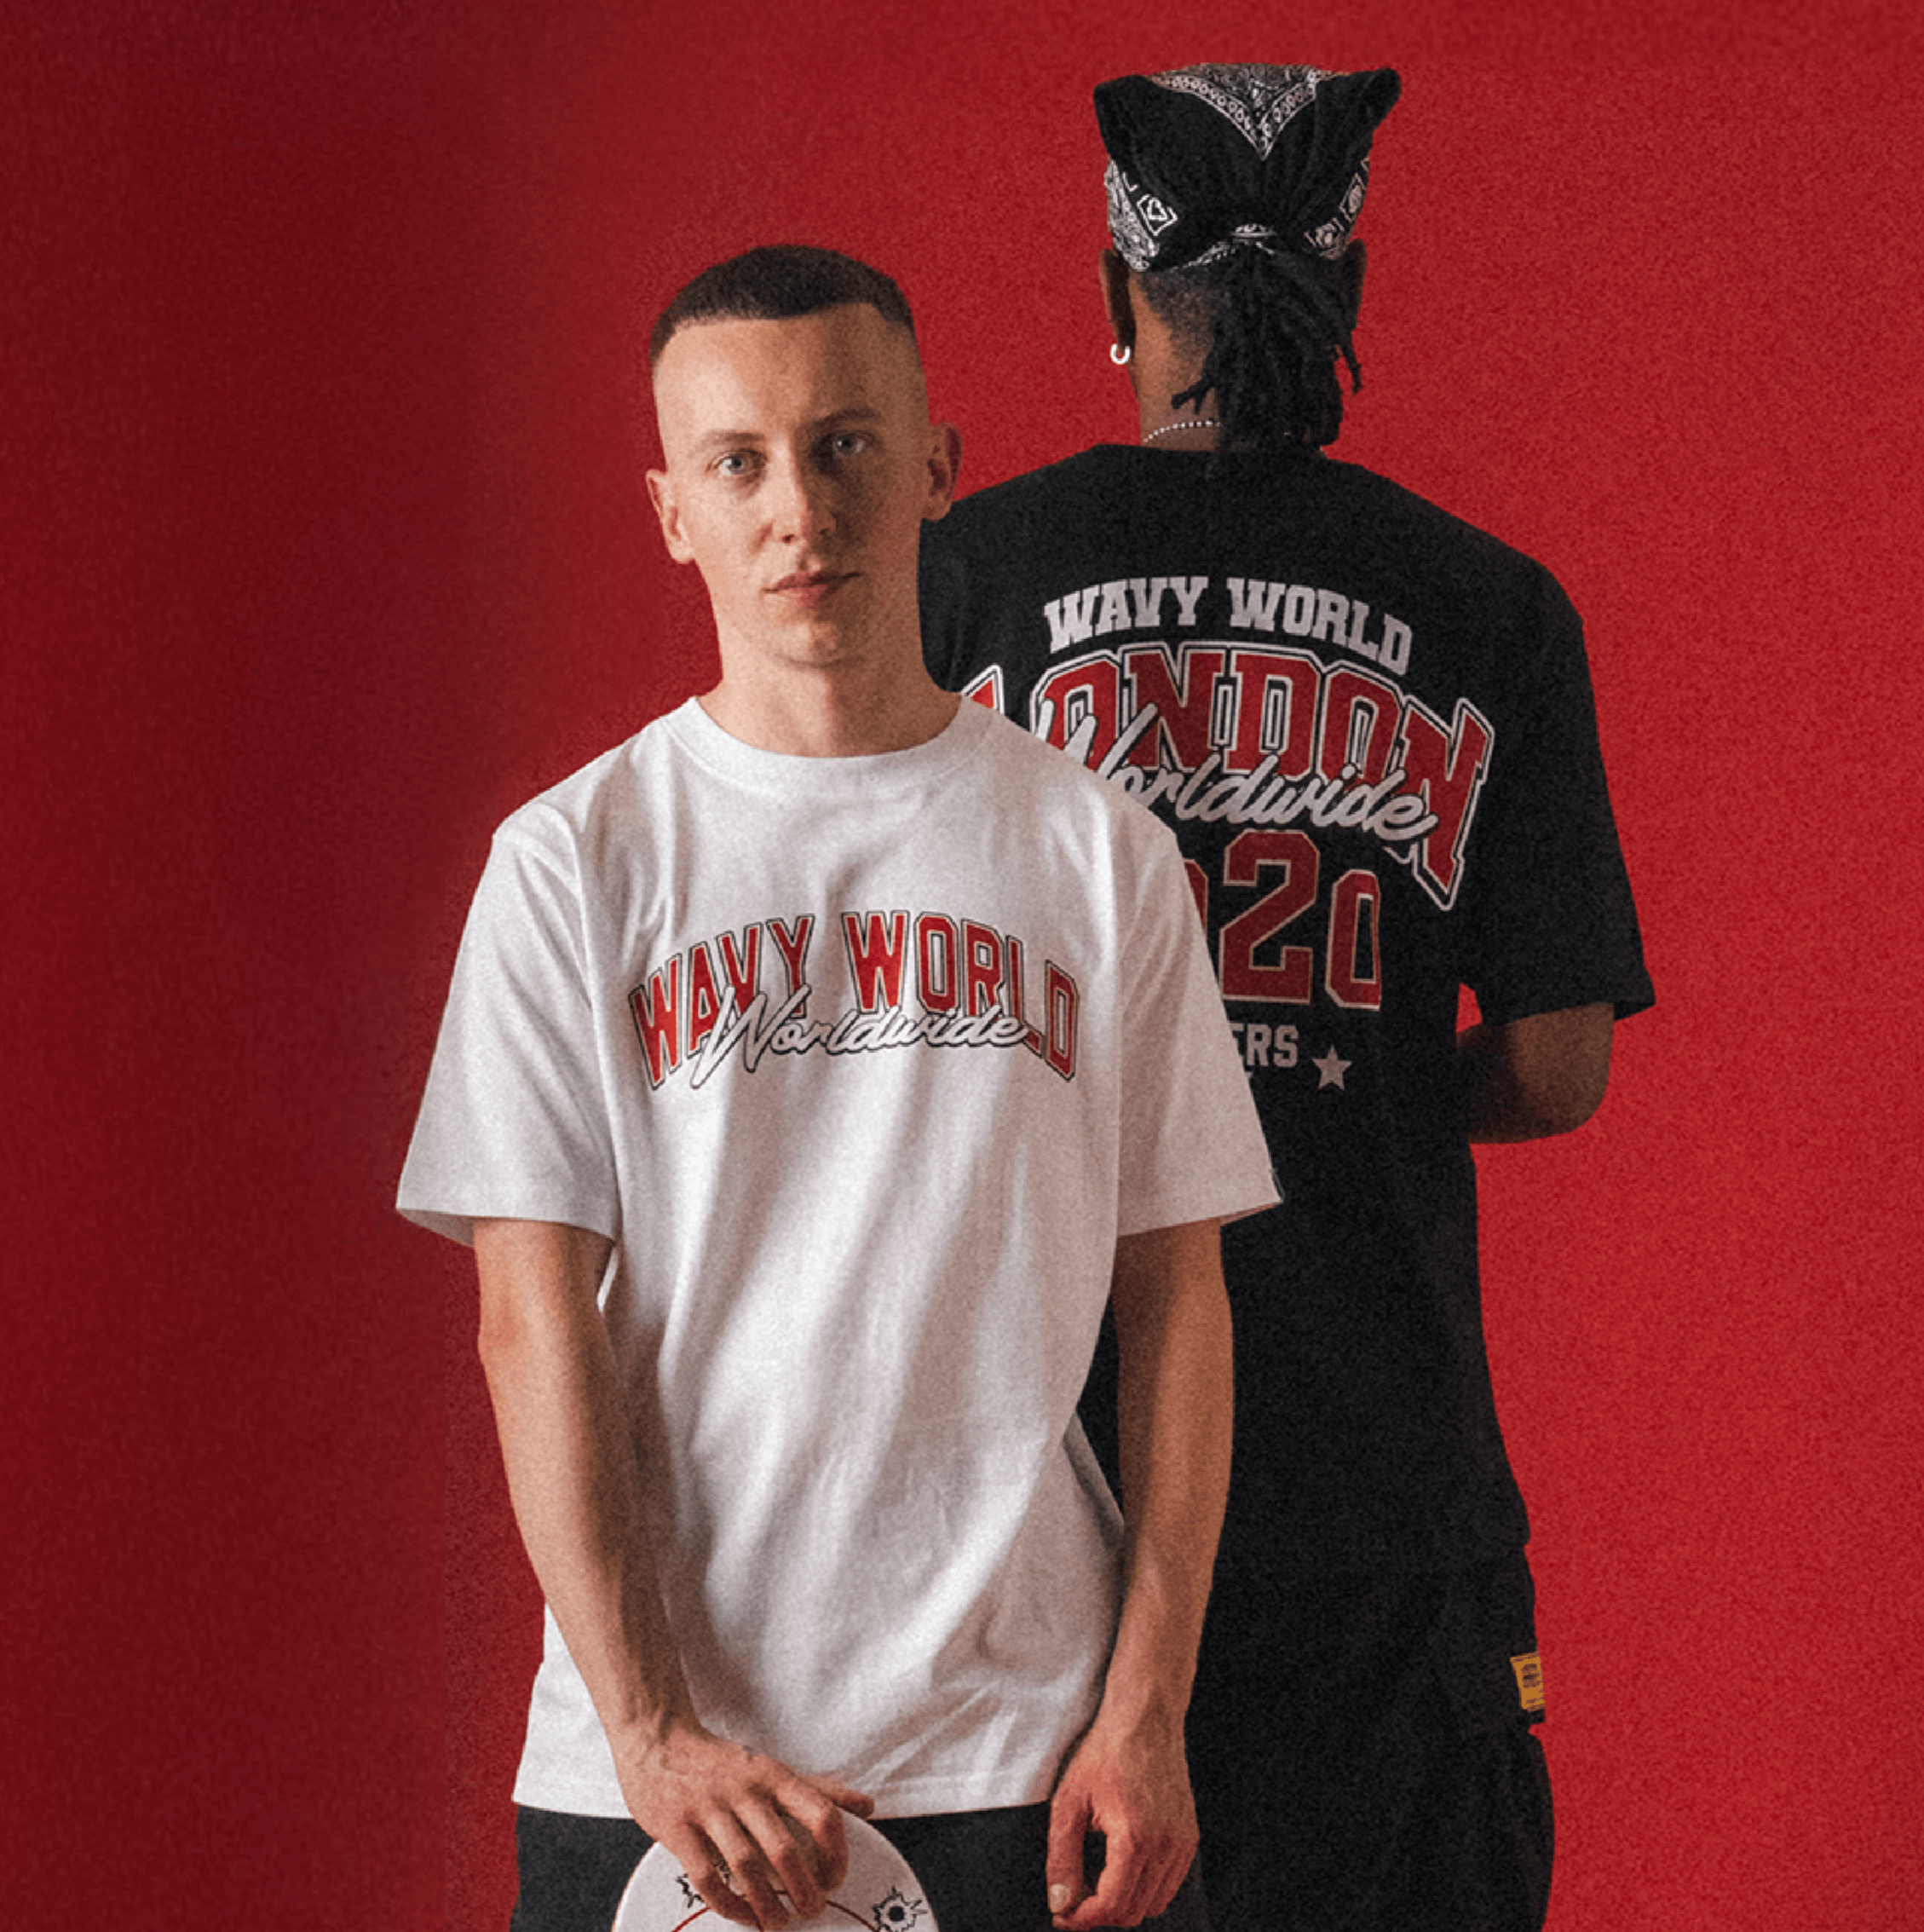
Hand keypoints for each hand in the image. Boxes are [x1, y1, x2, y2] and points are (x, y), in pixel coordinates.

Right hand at [616, 1720, 873, 1929]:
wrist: (658, 1740)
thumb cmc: (722, 1763)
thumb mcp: (772, 1768)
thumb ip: (817, 1789)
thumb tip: (867, 1806)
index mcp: (774, 1775)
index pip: (820, 1811)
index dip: (836, 1851)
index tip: (837, 1878)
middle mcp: (745, 1790)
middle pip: (784, 1848)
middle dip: (804, 1888)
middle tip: (813, 1910)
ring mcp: (710, 1809)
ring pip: (746, 1866)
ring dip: (767, 1904)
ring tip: (780, 1924)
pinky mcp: (678, 1828)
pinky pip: (706, 1875)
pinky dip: (727, 1902)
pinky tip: (742, 1915)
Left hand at [1045, 1714, 1197, 1928]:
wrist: (1144, 1718)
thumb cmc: (1106, 1751)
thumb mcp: (1070, 1802)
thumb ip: (1062, 1858)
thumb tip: (1060, 1903)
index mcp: (1135, 1839)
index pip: (1111, 1906)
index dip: (1082, 1919)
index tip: (1062, 1915)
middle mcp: (1166, 1846)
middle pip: (1133, 1911)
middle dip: (1100, 1913)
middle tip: (1073, 1898)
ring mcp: (1182, 1843)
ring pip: (1154, 1903)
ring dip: (1124, 1903)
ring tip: (1096, 1882)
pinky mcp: (1189, 1836)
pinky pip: (1170, 1883)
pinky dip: (1146, 1888)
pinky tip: (1122, 1868)